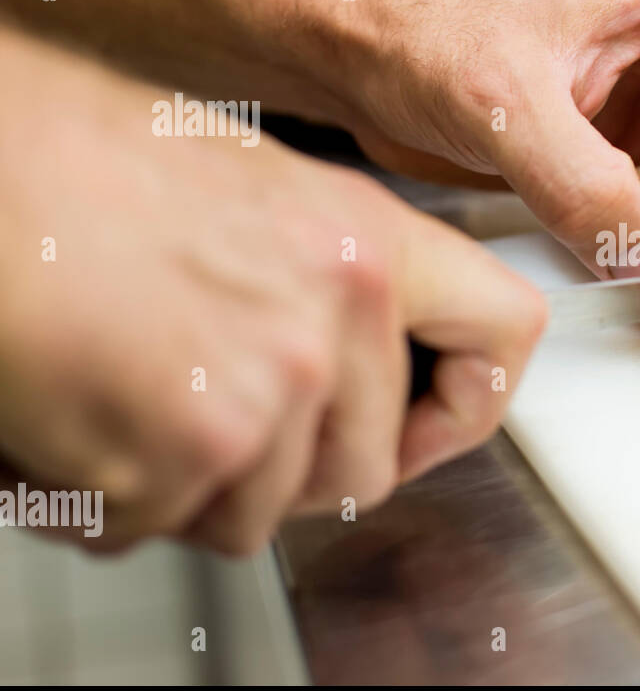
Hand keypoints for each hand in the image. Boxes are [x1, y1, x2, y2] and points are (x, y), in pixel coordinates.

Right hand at [0, 29, 545, 553]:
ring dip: (197, 484)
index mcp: (366, 241)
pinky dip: (120, 498)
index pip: (506, 332)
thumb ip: (336, 279)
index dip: (473, 398)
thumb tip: (373, 357)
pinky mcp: (189, 450)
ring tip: (137, 391)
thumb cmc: (82, 164)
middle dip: (291, 468)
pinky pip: (170, 526)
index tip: (433, 417)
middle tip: (220, 412)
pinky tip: (87, 417)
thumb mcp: (258, 191)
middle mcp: (336, 315)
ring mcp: (269, 389)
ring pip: (263, 512)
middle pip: (365, 470)